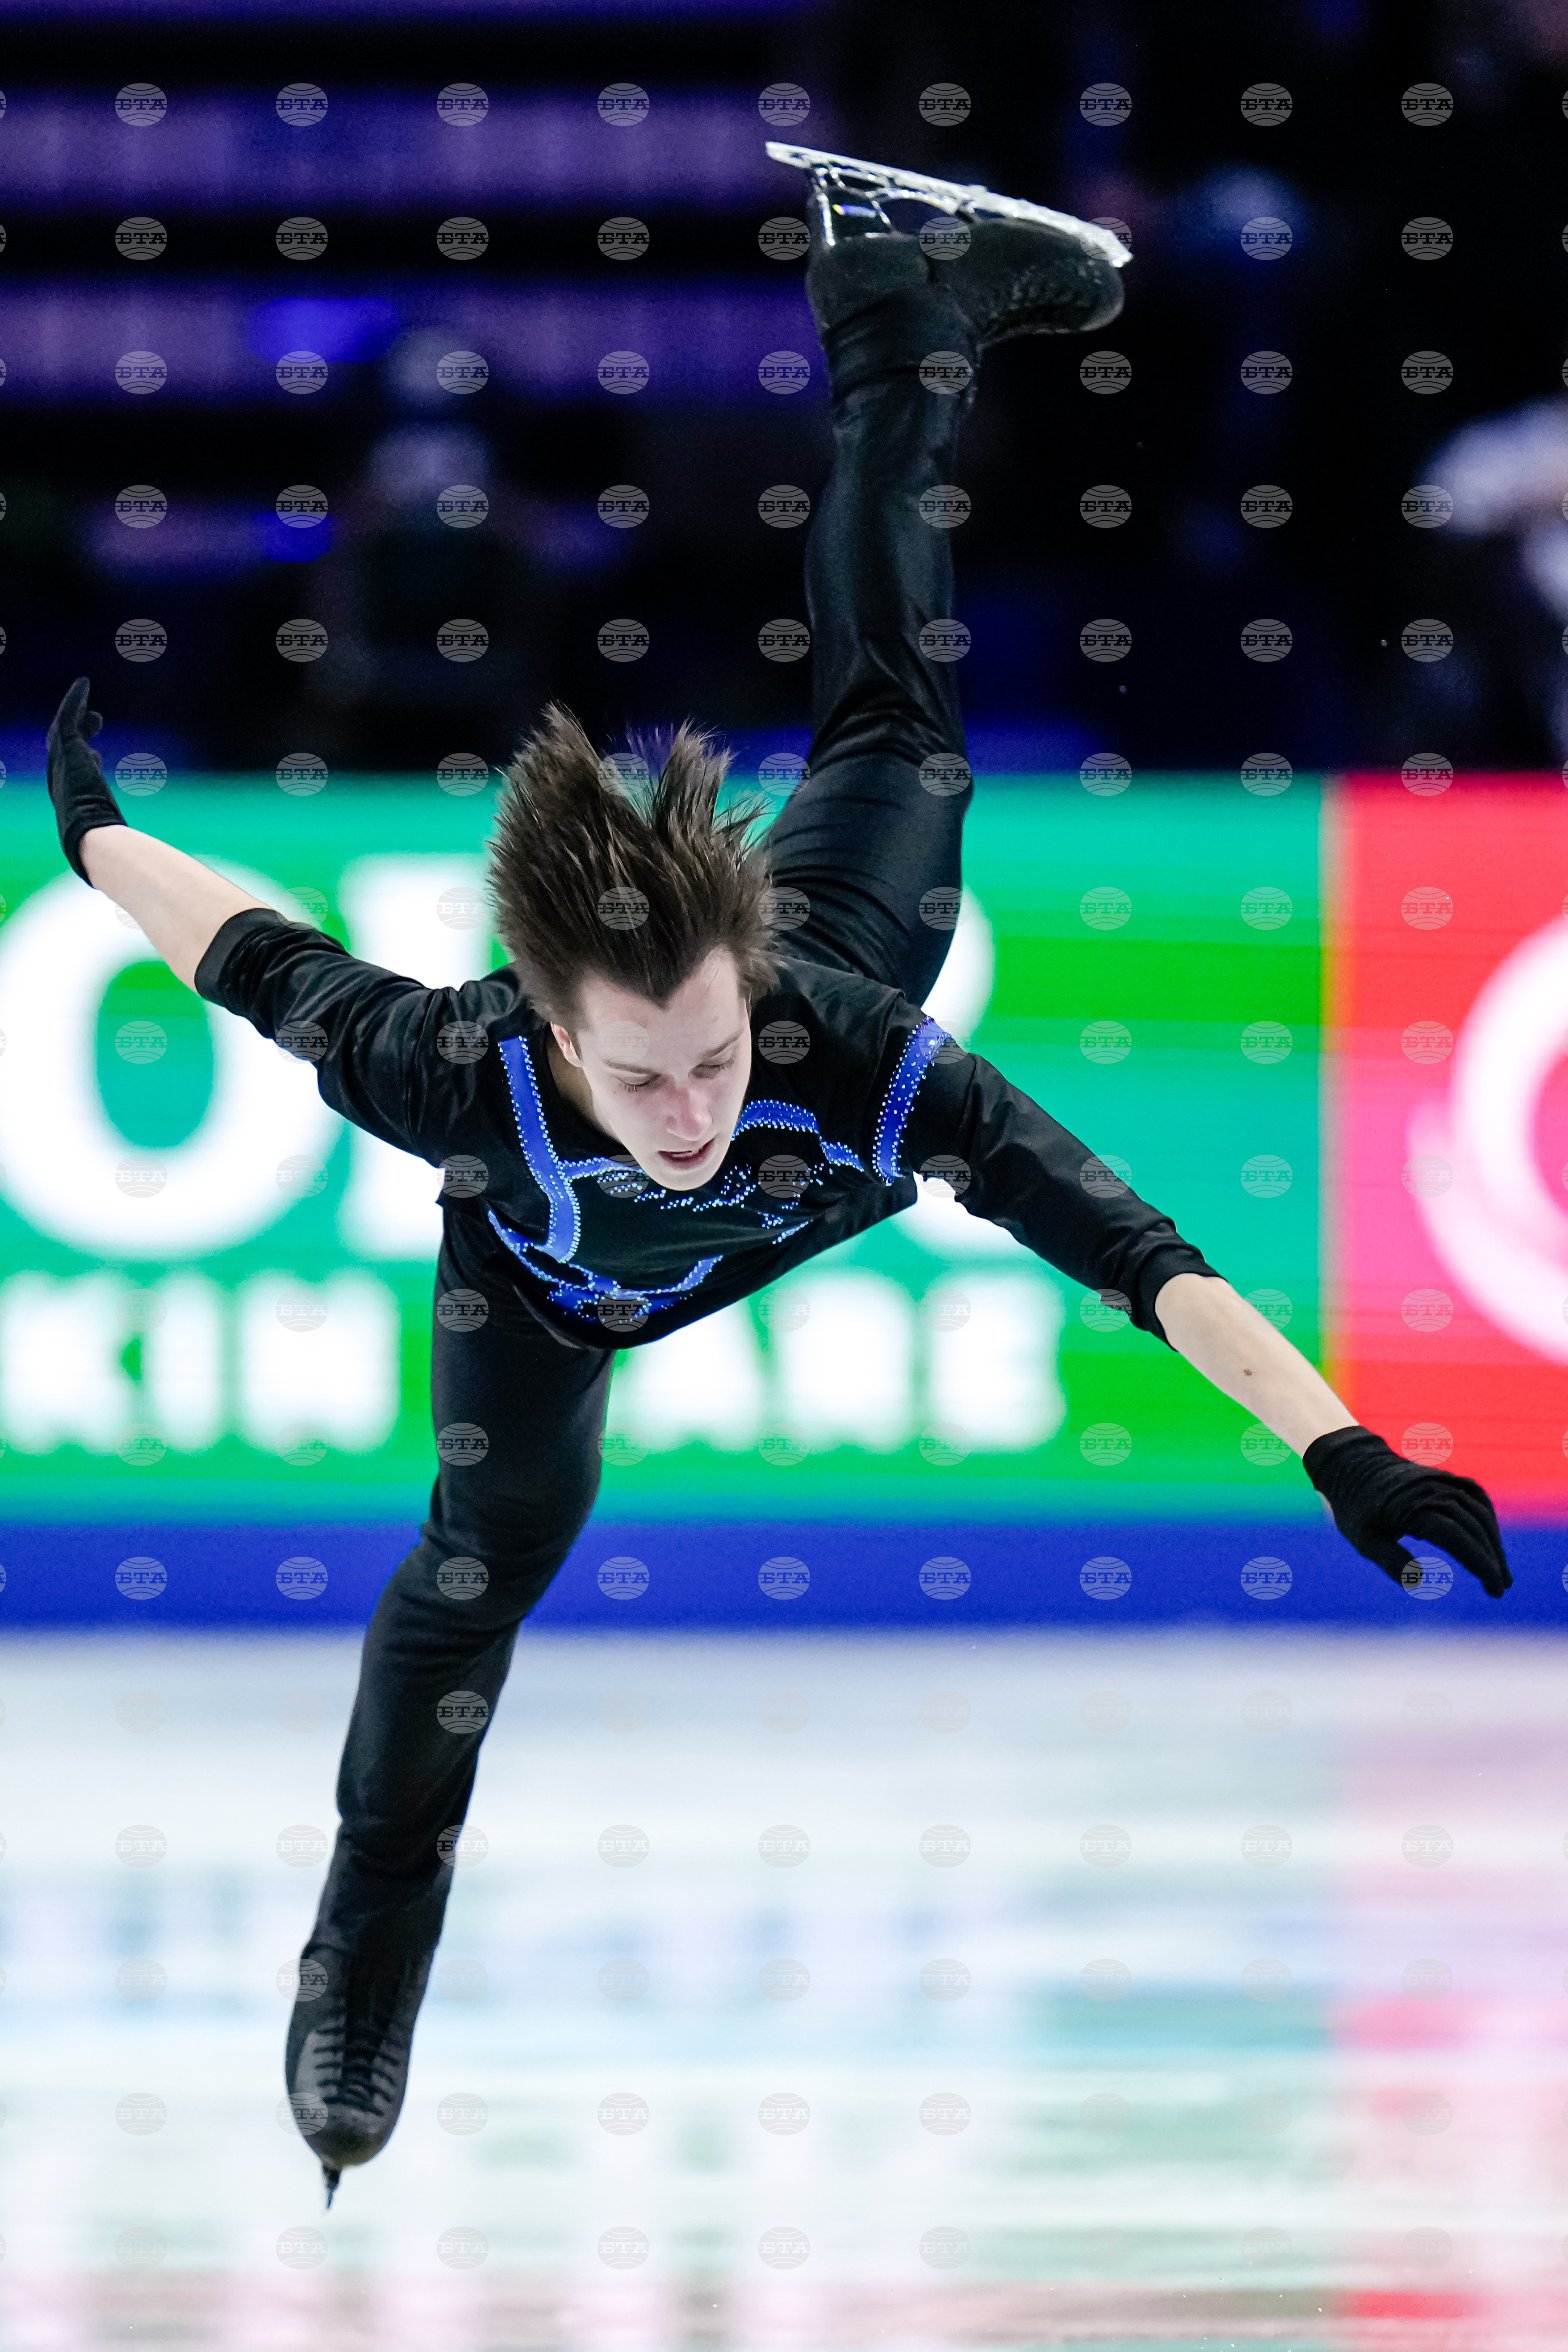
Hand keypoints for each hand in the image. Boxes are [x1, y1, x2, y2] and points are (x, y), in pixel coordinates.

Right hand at [47, 676, 126, 881]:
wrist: (92, 839)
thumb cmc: (106, 847)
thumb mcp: (114, 837)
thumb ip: (124, 841)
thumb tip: (146, 859)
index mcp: (72, 800)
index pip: (76, 775)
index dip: (84, 761)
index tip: (95, 755)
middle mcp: (62, 781)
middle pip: (67, 750)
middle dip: (78, 735)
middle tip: (94, 721)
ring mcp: (61, 764)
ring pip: (64, 731)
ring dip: (76, 716)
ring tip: (91, 708)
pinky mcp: (66, 749)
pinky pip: (67, 717)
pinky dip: (74, 700)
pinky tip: (83, 684)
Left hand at [1302, 1424, 1511, 1597]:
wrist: (1351, 1464)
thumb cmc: (1356, 1507)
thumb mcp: (1365, 1539)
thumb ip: (1392, 1561)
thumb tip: (1420, 1582)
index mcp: (1415, 1508)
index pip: (1459, 1539)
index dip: (1480, 1564)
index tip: (1495, 1589)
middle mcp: (1435, 1490)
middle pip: (1475, 1528)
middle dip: (1492, 1560)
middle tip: (1500, 1588)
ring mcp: (1443, 1481)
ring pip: (1480, 1512)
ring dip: (1494, 1542)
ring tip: (1499, 1572)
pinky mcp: (1445, 1478)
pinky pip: (1476, 1497)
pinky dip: (1487, 1519)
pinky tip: (1490, 1540)